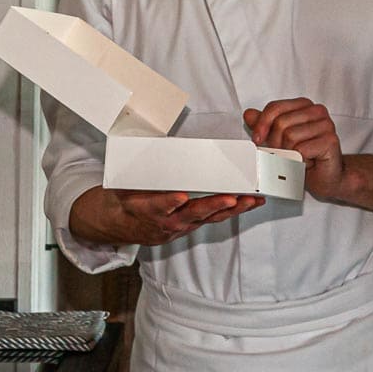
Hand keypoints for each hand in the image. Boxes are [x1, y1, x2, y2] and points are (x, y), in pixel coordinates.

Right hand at [68, 185, 263, 246]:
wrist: (120, 225)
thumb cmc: (125, 200)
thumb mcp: (124, 186)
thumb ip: (138, 172)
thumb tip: (149, 146)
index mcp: (148, 209)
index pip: (160, 205)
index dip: (170, 201)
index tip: (181, 197)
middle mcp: (168, 221)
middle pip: (194, 213)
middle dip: (214, 205)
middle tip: (232, 198)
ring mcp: (182, 225)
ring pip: (210, 217)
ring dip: (233, 208)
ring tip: (252, 199)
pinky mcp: (192, 225)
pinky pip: (215, 218)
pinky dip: (234, 210)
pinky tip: (251, 202)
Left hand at [244, 98, 343, 199]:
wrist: (326, 176)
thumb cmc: (305, 156)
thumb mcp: (279, 139)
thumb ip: (265, 125)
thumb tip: (249, 114)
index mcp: (304, 105)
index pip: (275, 107)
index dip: (262, 124)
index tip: (257, 139)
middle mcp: (317, 111)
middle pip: (281, 123)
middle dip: (276, 143)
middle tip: (283, 154)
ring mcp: (326, 125)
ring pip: (290, 136)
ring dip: (288, 153)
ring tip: (297, 158)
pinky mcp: (330, 140)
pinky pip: (301, 150)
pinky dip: (298, 161)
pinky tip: (306, 163)